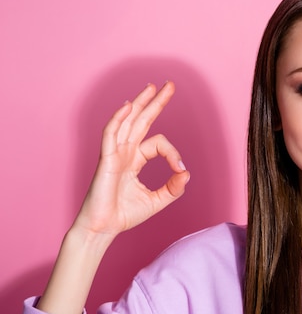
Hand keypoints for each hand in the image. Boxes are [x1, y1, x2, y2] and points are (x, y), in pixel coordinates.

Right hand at [71, 82, 189, 243]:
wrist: (102, 228)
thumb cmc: (124, 215)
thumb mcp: (157, 200)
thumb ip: (174, 188)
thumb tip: (187, 173)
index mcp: (135, 160)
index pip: (157, 143)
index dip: (173, 152)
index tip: (180, 169)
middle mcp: (124, 152)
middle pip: (141, 120)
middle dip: (155, 102)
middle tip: (169, 85)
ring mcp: (114, 154)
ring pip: (127, 121)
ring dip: (140, 102)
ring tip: (152, 87)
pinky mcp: (105, 160)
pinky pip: (111, 134)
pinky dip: (119, 119)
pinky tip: (129, 106)